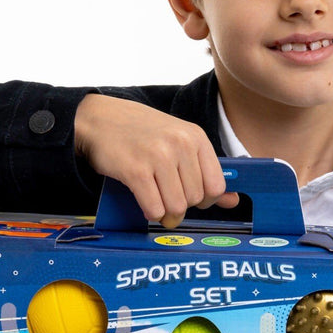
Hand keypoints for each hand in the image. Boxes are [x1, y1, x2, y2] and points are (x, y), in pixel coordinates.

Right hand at [75, 94, 238, 227]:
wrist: (99, 119)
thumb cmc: (140, 133)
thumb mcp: (178, 142)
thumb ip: (206, 171)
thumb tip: (233, 202)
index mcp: (196, 137)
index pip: (216, 186)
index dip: (205, 200)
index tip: (190, 198)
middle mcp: (180, 144)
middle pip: (195, 199)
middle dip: (182, 206)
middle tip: (166, 198)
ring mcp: (158, 156)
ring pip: (176, 207)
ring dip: (166, 213)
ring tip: (156, 203)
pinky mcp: (136, 170)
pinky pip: (154, 208)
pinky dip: (151, 213)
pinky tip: (144, 202)